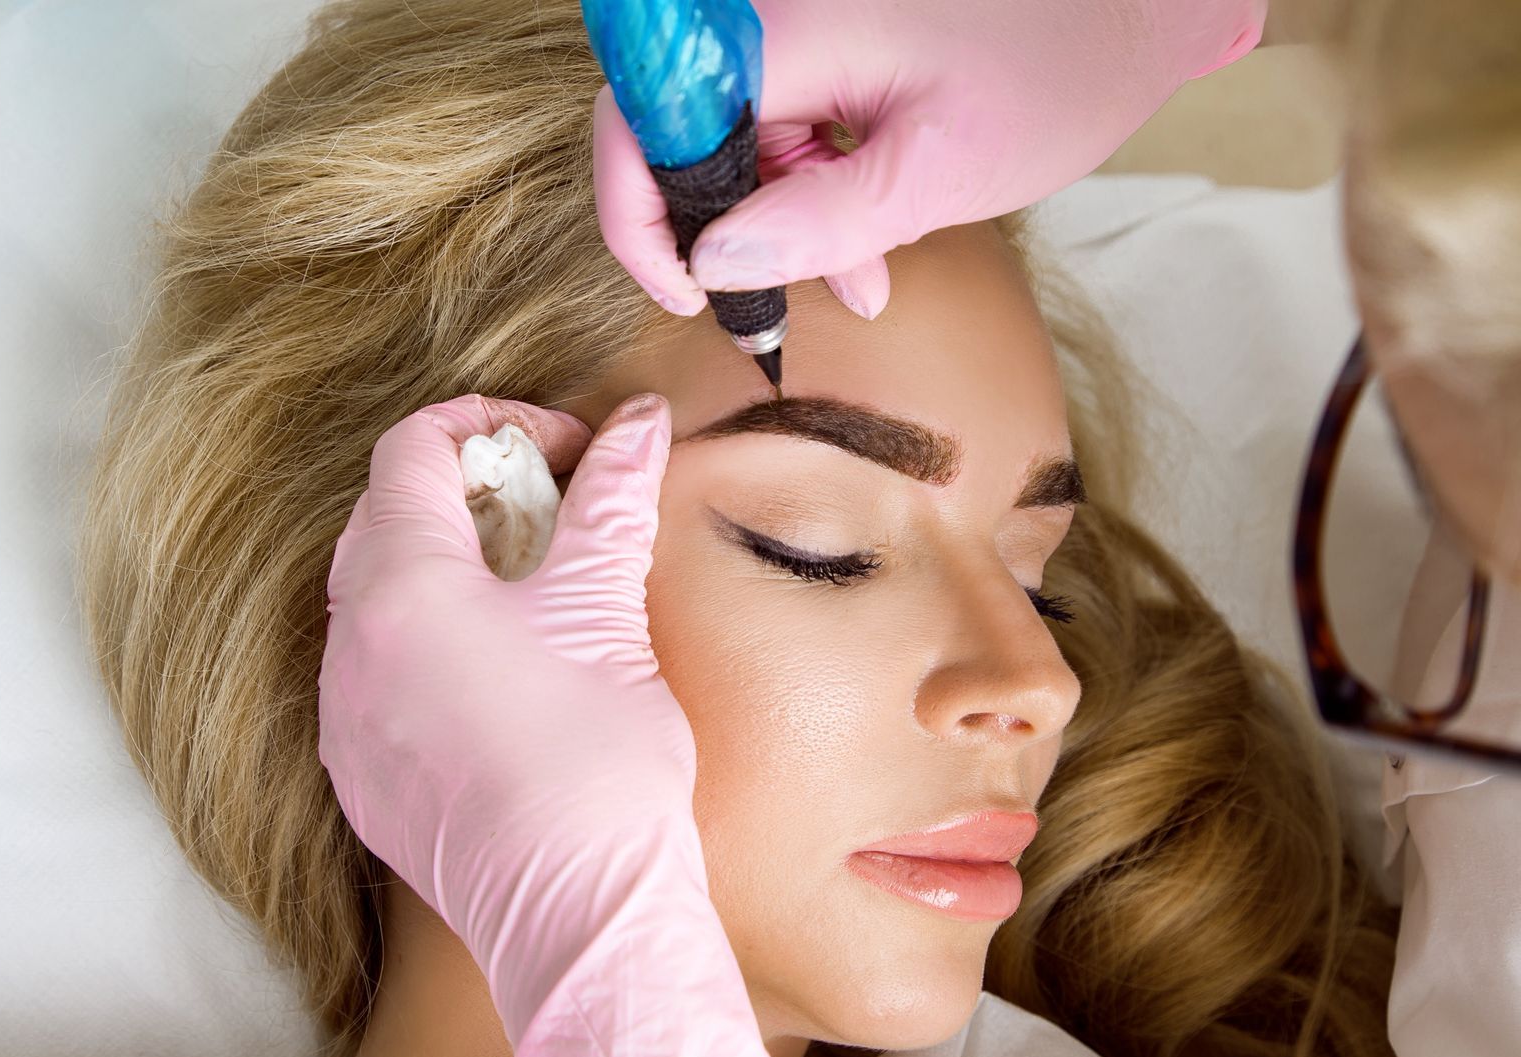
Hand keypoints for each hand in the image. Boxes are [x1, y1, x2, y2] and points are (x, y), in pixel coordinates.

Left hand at [318, 391, 769, 1056]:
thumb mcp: (608, 611)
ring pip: (367, 602)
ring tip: (522, 590)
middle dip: (459, 495)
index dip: (488, 427)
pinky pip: (368, 678)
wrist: (576, 914)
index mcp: (403, 586)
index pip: (411, 452)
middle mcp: (350, 645)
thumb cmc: (596, 764)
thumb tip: (636, 422)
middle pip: (378, 520)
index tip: (562, 450)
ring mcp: (345, 717)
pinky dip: (417, 647)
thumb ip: (612, 501)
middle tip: (545, 508)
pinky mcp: (358, 777)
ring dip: (434, 572)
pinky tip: (489, 673)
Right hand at [594, 0, 1265, 317]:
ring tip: (864, 278)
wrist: (1135, 10)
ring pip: (729, 140)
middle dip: (727, 234)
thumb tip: (711, 262)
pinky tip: (868, 236)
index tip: (691, 292)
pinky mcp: (820, 40)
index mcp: (784, 28)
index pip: (644, 118)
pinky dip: (805, 189)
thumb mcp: (936, 173)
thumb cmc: (1055, 73)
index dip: (639, 216)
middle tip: (784, 309)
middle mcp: (768, 14)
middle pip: (679, 135)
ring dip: (777, 223)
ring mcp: (794, 24)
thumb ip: (818, 224)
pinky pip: (773, 123)